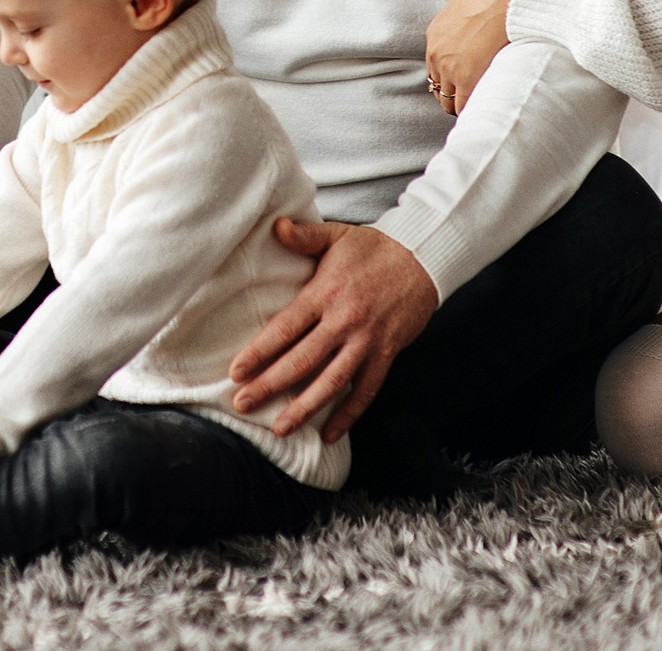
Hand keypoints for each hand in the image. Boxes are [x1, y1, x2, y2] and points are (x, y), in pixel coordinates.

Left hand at [229, 220, 439, 443]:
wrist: (424, 257)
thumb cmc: (375, 248)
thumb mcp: (337, 235)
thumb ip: (304, 236)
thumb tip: (276, 226)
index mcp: (325, 292)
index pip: (285, 328)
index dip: (259, 352)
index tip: (236, 372)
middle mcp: (344, 321)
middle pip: (301, 360)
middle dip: (270, 385)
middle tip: (242, 404)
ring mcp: (367, 341)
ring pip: (331, 382)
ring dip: (304, 408)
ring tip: (280, 427)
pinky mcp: (387, 354)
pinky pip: (366, 391)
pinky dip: (348, 415)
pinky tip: (330, 434)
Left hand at [424, 0, 519, 113]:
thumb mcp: (465, 5)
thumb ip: (460, 24)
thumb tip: (470, 33)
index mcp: (435, 36)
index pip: (436, 68)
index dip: (451, 78)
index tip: (464, 83)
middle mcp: (436, 54)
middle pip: (439, 87)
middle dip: (454, 93)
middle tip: (474, 97)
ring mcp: (449, 67)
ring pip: (449, 100)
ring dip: (463, 102)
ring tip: (481, 103)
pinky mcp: (466, 78)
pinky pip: (463, 105)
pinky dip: (472, 108)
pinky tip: (485, 106)